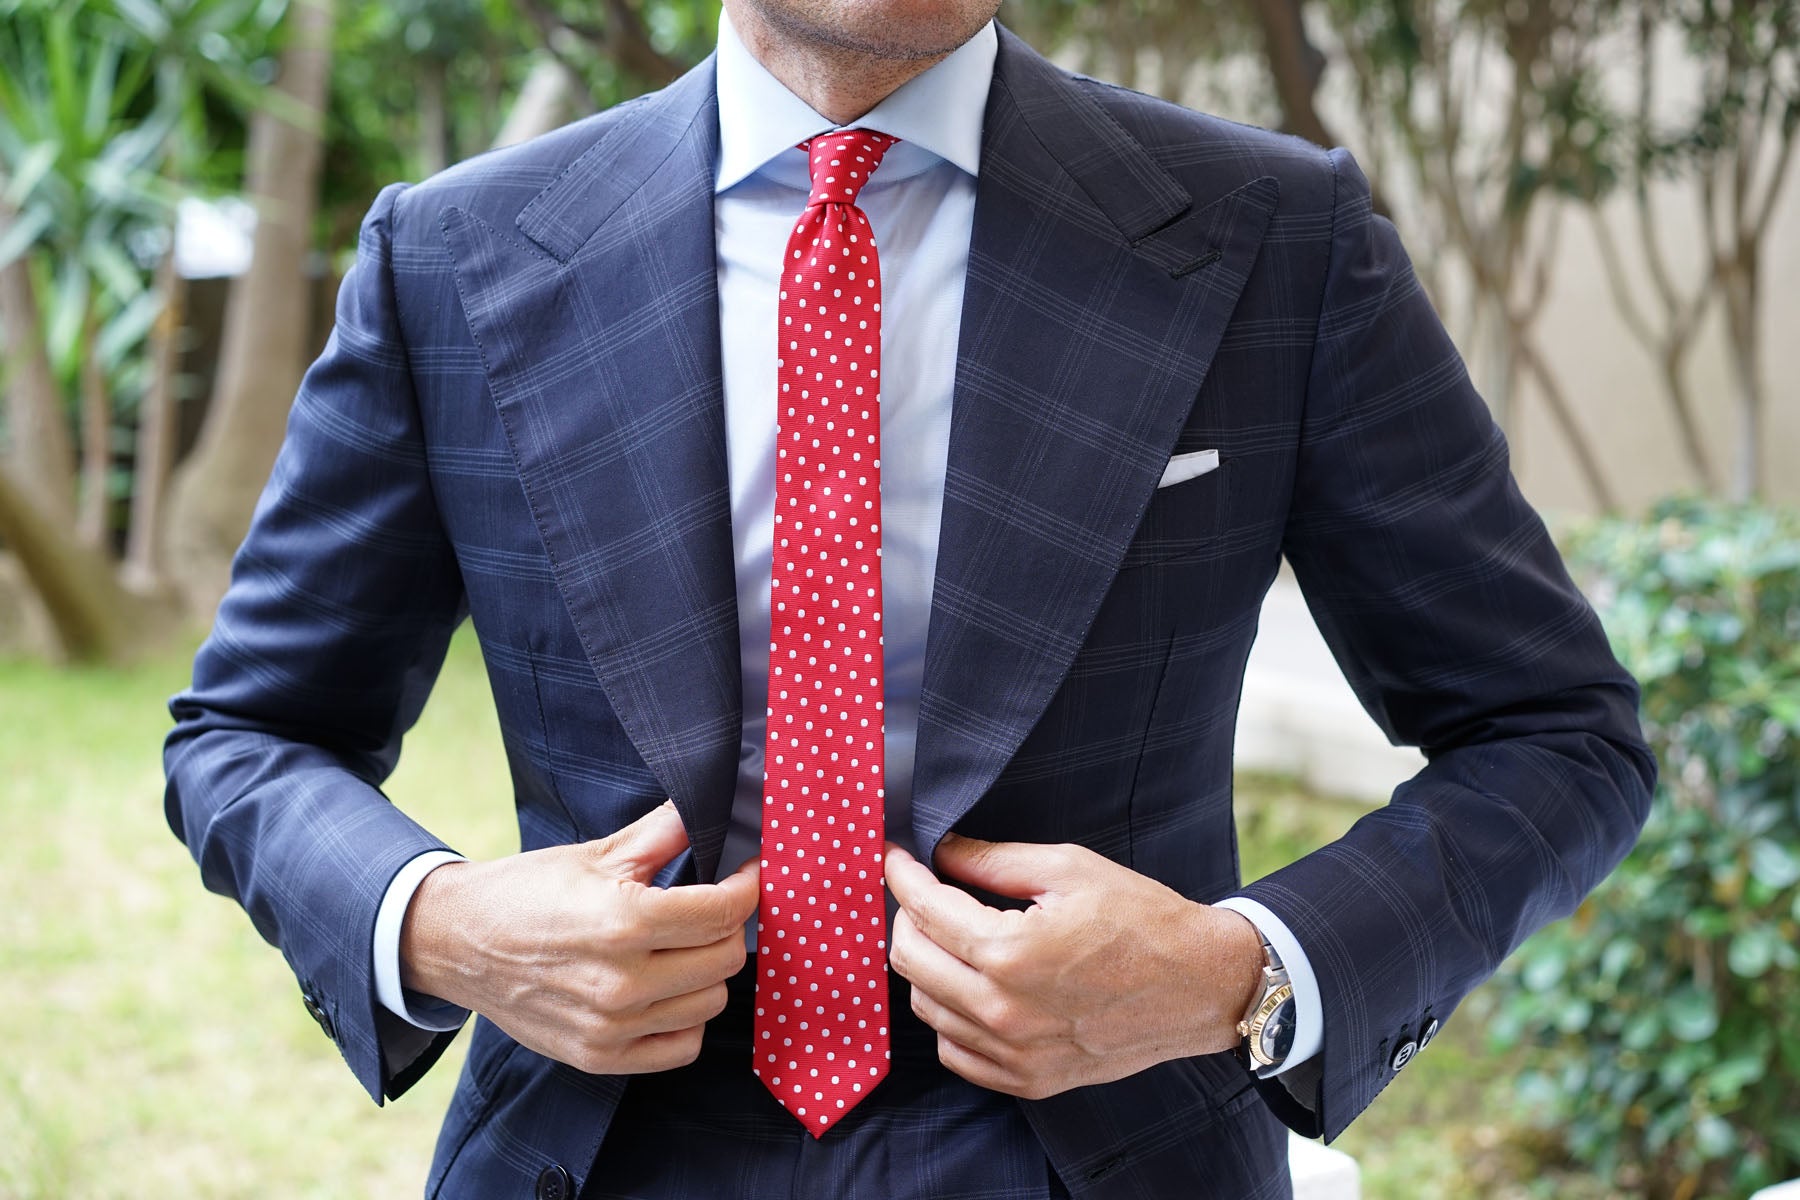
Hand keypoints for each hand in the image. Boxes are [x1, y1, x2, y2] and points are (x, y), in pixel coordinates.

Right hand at [400, 801, 757, 1074]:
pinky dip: (686, 1017)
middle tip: (711, 906)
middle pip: (725, 958)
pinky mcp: (600, 1057)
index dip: (748, 886)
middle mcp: (622, 982)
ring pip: (711, 1003)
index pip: (724, 911)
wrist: (458, 943)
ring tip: (682, 946)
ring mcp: (612, 1027)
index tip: (747, 873)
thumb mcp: (598, 852)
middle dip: (728, 926)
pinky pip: (682, 1046)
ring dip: (707, 971)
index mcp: (624, 921)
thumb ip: (664, 832)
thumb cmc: (529, 891)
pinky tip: (666, 988)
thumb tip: (718, 807)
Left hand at [884, 834, 1262, 1099]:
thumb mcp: (1068, 869)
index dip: (902, 875)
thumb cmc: (1142, 920)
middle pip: (910, 960)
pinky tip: (970, 985)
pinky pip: (955, 1051)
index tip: (896, 858)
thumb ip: (993, 860)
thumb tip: (941, 852)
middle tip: (924, 892)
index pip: (925, 910)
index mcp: (1011, 952)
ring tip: (951, 936)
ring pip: (926, 1007)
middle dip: (907, 917)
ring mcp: (1015, 1054)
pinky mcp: (1028, 1079)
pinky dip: (948, 1016)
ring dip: (926, 965)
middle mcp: (1004, 1011)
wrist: (1199, 985)